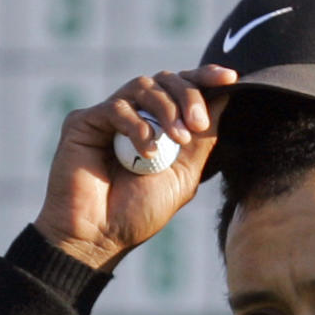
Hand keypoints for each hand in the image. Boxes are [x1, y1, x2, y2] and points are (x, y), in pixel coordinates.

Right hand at [34, 64, 236, 270]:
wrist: (99, 237)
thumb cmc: (137, 213)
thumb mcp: (183, 177)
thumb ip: (202, 142)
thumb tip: (225, 100)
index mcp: (158, 127)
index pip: (182, 90)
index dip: (205, 78)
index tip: (230, 78)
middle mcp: (134, 116)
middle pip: (166, 81)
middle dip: (189, 96)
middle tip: (197, 124)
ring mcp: (108, 117)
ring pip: (143, 86)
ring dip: (166, 109)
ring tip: (177, 139)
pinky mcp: (84, 122)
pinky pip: (117, 107)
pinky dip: (137, 127)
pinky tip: (146, 152)